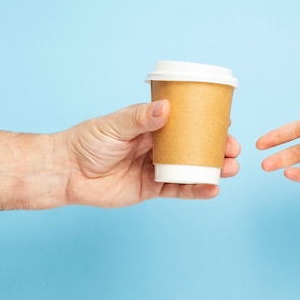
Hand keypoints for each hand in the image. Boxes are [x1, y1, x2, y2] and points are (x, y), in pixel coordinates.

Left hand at [62, 99, 240, 207]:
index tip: (227, 121)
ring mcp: (157, 168)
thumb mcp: (115, 125)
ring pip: (192, 168)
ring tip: (230, 168)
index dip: (207, 122)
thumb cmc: (87, 142)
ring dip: (214, 169)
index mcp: (152, 125)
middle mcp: (158, 146)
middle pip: (195, 146)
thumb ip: (141, 119)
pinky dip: (197, 190)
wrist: (66, 172)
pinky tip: (213, 189)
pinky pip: (179, 189)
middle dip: (217, 147)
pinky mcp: (152, 189)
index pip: (186, 122)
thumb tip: (167, 109)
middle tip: (233, 149)